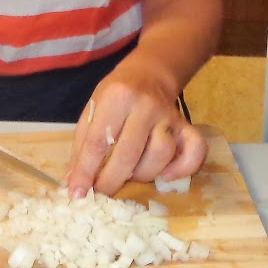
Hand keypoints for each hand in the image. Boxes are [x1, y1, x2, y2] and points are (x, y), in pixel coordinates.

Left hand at [65, 57, 206, 196]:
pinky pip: (195, 151)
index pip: (98, 142)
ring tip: (129, 174)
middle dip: (111, 181)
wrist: (149, 74)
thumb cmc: (115, 96)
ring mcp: (169, 116)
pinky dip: (182, 169)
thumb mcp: (93, 110)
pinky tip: (165, 175)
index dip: (86, 171)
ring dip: (142, 174)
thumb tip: (72, 182)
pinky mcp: (187, 126)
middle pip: (129, 153)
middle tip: (101, 193)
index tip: (78, 193)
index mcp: (117, 97)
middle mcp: (145, 106)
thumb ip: (82, 146)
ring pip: (161, 155)